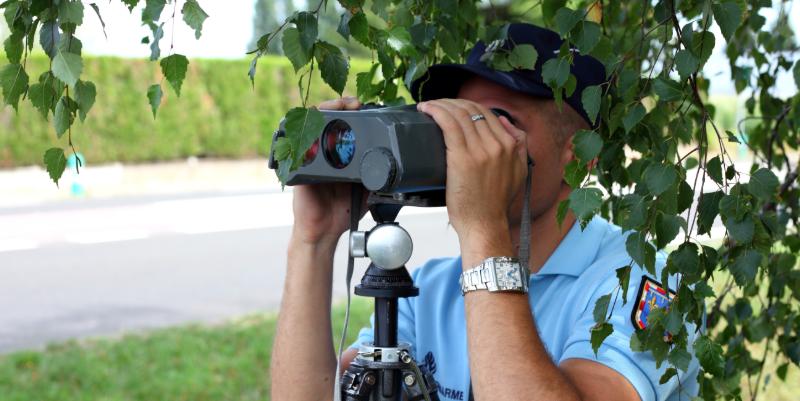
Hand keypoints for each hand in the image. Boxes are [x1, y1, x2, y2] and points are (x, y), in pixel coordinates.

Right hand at [291, 96, 367, 244]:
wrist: (325, 231)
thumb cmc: (343, 211)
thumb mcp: (366, 189)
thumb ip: (376, 174)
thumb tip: (393, 160)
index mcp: (340, 155)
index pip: (344, 125)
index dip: (352, 113)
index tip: (365, 107)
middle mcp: (323, 152)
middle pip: (327, 118)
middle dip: (340, 105)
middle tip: (355, 103)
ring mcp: (309, 157)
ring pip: (312, 123)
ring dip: (326, 110)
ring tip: (340, 106)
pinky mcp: (299, 165)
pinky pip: (299, 142)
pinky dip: (307, 129)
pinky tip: (318, 121)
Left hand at [417, 99, 526, 251]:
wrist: (485, 225)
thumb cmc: (494, 204)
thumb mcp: (518, 173)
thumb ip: (518, 146)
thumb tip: (505, 122)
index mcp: (510, 146)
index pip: (487, 113)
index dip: (467, 105)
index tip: (452, 107)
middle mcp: (497, 144)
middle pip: (472, 110)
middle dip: (452, 102)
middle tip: (437, 105)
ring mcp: (480, 150)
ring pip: (460, 114)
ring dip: (441, 105)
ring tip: (428, 106)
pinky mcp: (462, 158)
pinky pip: (449, 124)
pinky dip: (436, 112)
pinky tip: (426, 109)